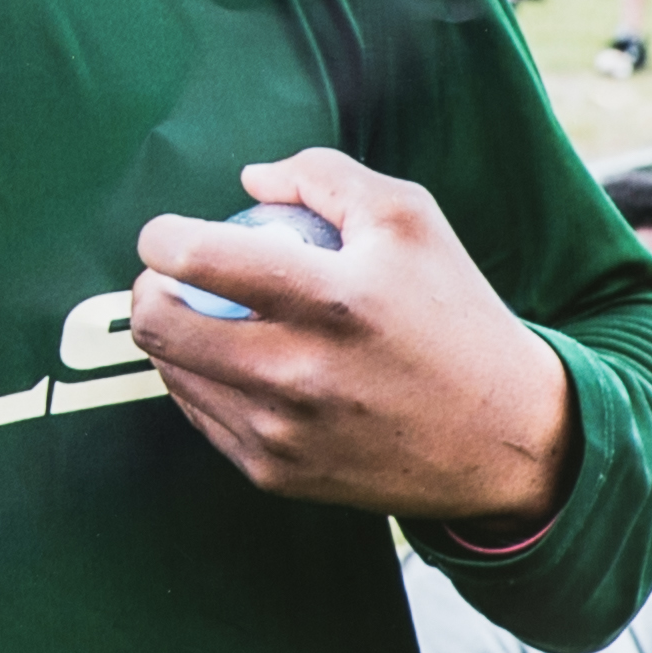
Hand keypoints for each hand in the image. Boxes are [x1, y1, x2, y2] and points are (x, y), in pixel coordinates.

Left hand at [123, 147, 578, 525]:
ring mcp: (282, 433)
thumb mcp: (409, 219)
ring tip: (207, 317)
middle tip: (168, 278)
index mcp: (332, 300)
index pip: (197, 257)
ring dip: (173, 337)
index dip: (161, 237)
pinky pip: (203, 417)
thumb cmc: (454, 314)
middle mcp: (298, 372)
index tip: (169, 235)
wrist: (504, 438)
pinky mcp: (276, 475)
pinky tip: (235, 364)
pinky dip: (204, 384)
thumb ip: (323, 177)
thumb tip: (248, 180)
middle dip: (147, 289)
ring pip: (172, 372)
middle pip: (158, 324)